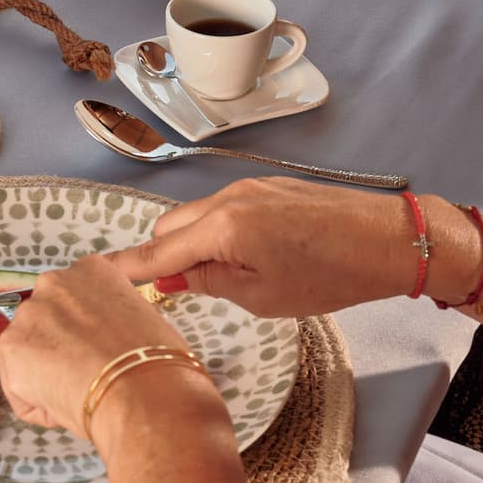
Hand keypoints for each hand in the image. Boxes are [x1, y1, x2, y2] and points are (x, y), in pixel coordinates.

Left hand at [0, 255, 194, 440]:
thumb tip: (106, 341)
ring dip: (47, 375)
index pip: (74, 301)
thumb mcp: (143, 321)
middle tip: (88, 374)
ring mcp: (29, 313)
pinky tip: (66, 403)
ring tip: (80, 391)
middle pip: (46, 323)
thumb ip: (113, 319)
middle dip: (60, 349)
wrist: (143, 395)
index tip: (98, 351)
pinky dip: (37, 403)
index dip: (85, 334)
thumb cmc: (155, 365)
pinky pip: (18, 386)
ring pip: (29, 354)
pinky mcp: (10, 348)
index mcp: (92, 271)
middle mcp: (55, 282)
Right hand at [103, 177, 416, 318]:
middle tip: (183, 292)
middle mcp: (226, 198)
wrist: (387, 239)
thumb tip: (172, 280)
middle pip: (169, 228)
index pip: (158, 252)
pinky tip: (250, 256)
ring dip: (195, 244)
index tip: (96, 277)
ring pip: (195, 216)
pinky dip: (219, 231)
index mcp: (222, 228)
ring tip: (229, 277)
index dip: (126, 269)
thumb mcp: (263, 297)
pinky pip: (222, 208)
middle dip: (165, 258)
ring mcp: (247, 186)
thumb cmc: (331, 275)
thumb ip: (209, 283)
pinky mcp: (266, 186)